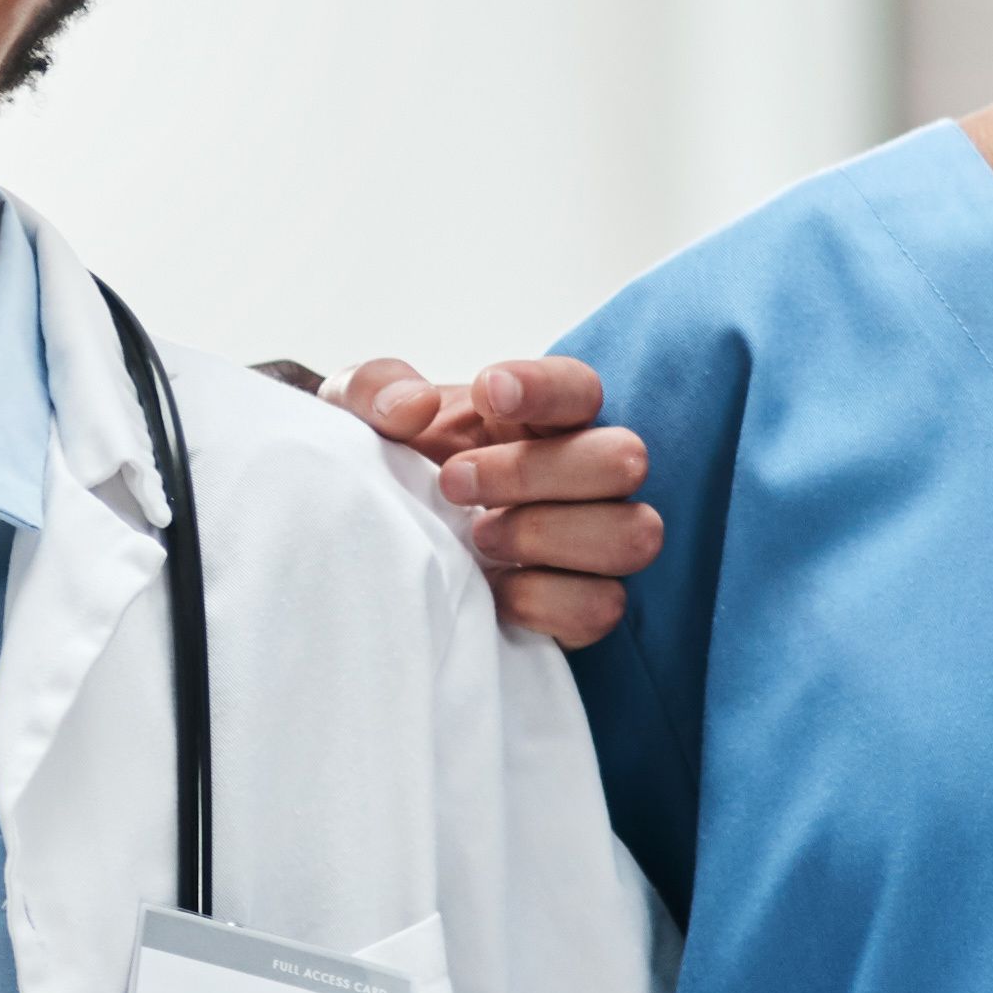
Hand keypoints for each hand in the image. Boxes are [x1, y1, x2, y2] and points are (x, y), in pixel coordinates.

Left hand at [328, 353, 660, 649]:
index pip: (582, 386)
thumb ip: (372, 390)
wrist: (378, 551)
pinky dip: (545, 599)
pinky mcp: (583, 606)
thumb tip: (414, 405)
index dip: (546, 388)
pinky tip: (493, 590)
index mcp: (543, 417)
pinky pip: (602, 605)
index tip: (486, 393)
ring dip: (547, 534)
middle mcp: (584, 475)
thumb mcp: (358, 418)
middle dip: (535, 472)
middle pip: (625, 459)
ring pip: (634, 533)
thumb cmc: (390, 469)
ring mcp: (594, 542)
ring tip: (476, 537)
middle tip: (453, 482)